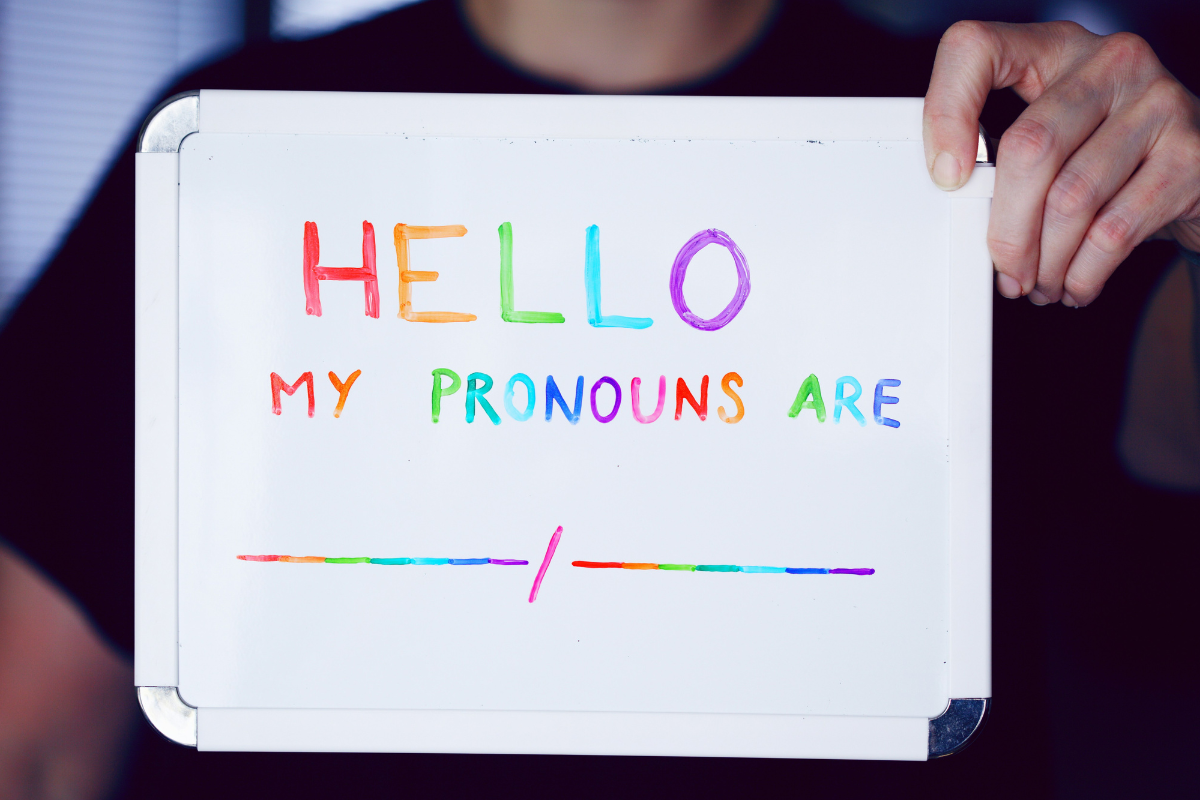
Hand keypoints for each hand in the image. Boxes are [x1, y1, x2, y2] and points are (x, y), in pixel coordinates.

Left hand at [923, 21, 1199, 305]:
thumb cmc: (1111, 156)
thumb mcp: (1056, 135)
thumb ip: (1006, 155)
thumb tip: (958, 210)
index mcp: (1056, 49)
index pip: (976, 48)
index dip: (946, 112)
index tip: (945, 175)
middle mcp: (1110, 63)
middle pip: (1029, 147)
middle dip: (1007, 228)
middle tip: (1004, 268)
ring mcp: (1158, 103)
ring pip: (1070, 199)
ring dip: (1046, 261)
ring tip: (1038, 283)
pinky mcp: (1191, 155)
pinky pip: (1113, 231)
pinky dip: (1083, 272)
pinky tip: (1075, 284)